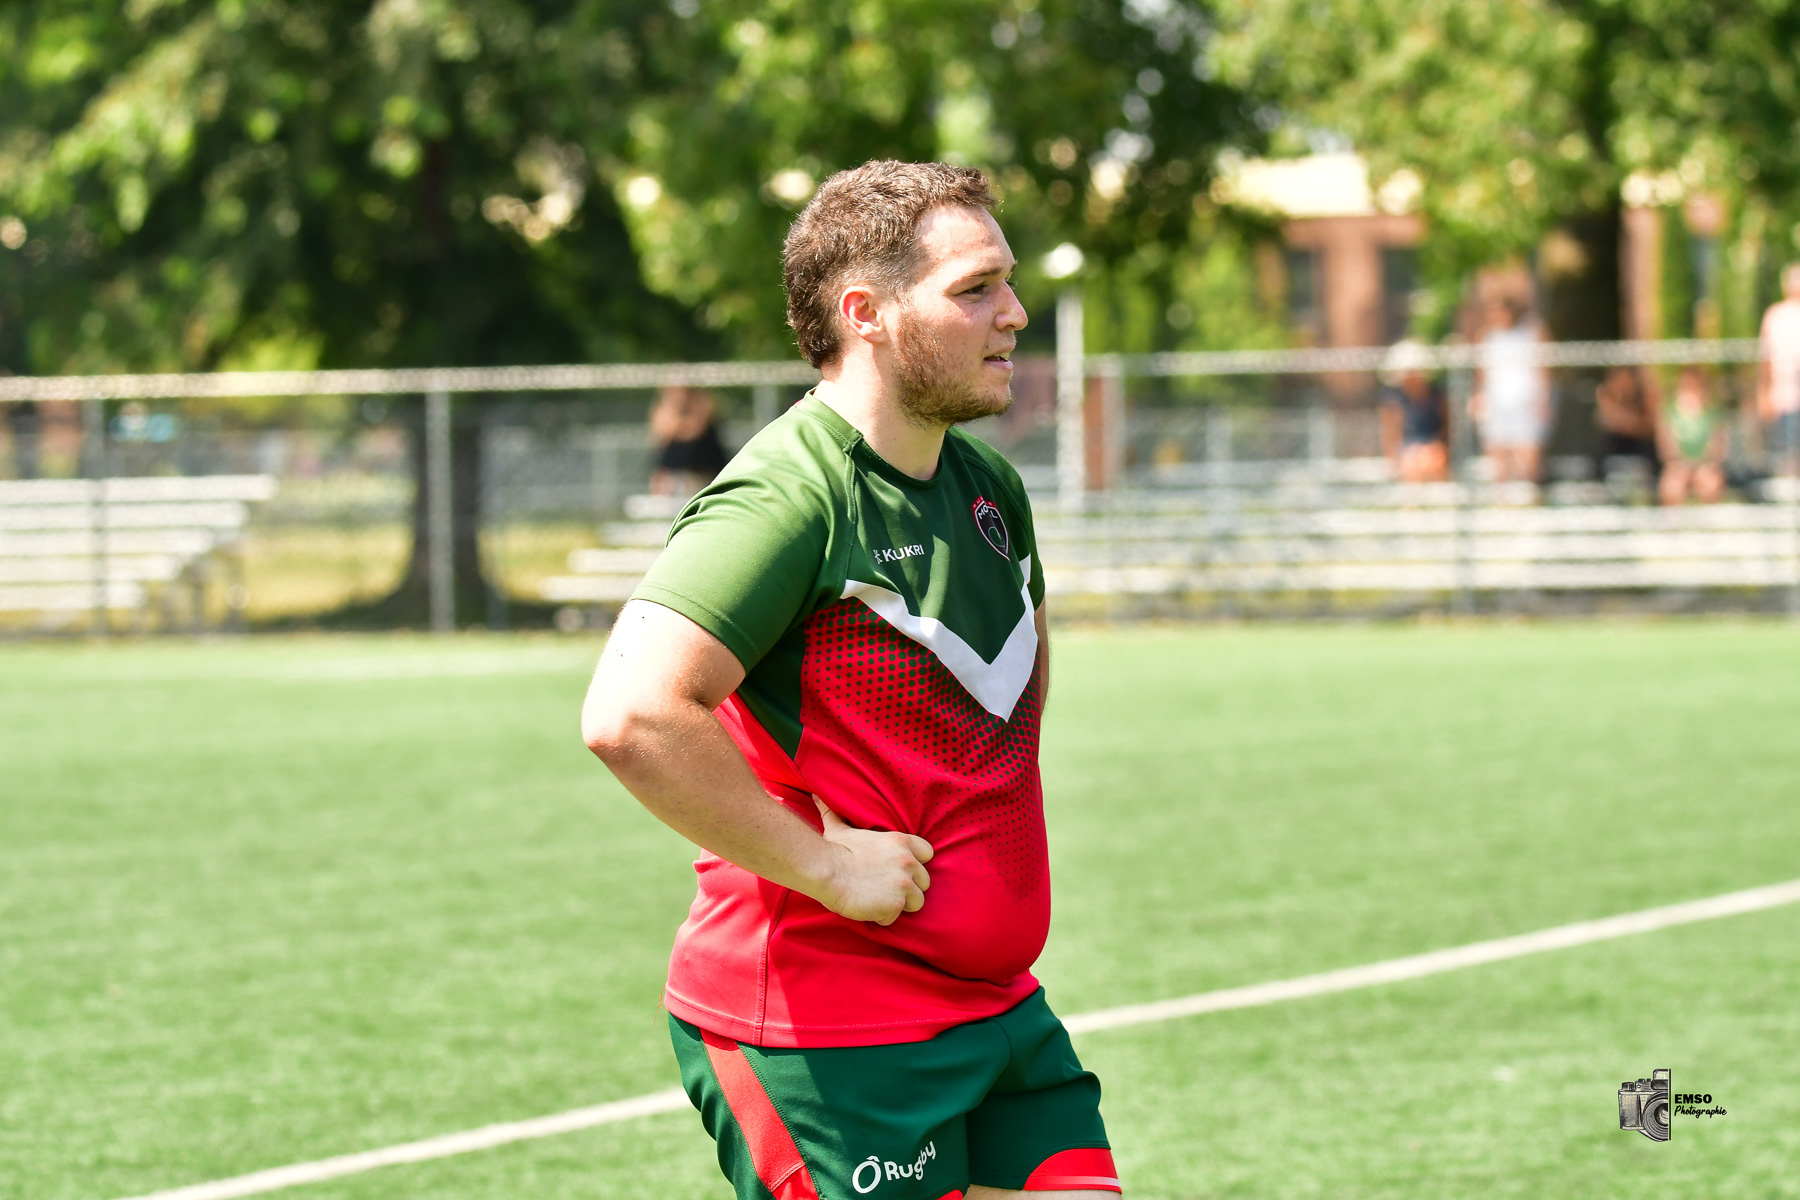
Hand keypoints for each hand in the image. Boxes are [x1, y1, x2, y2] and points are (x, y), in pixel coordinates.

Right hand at [812, 798, 932, 925]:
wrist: (826, 870)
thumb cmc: (833, 850)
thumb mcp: (839, 827)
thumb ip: (835, 813)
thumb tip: (815, 794)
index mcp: (902, 842)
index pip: (928, 853)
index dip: (916, 863)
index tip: (900, 869)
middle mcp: (908, 862)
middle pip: (924, 882)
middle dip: (908, 887)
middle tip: (885, 888)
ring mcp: (904, 884)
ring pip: (917, 902)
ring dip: (900, 904)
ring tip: (878, 900)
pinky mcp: (896, 904)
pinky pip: (895, 917)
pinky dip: (882, 916)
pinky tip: (867, 907)